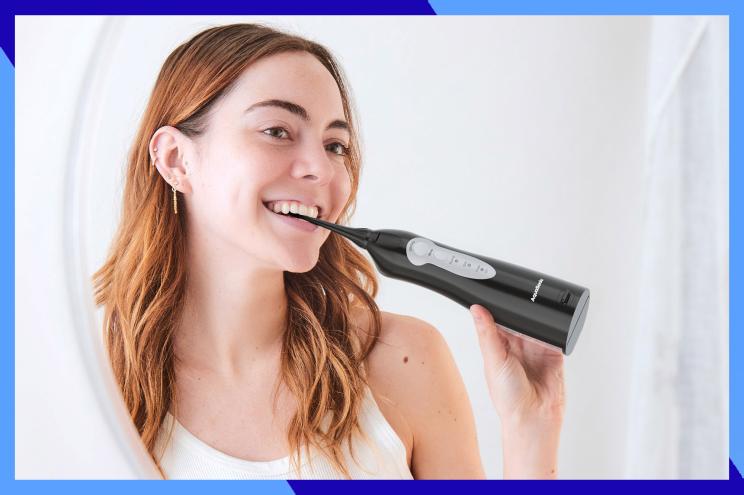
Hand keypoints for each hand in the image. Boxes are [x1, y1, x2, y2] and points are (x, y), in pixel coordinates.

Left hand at [469, 303, 564, 477]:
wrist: (534, 417)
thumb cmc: (508, 397)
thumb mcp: (494, 361)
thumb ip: (487, 334)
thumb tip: (476, 309)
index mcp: (498, 345)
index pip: (496, 318)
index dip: (495, 306)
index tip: (493, 291)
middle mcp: (517, 345)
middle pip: (518, 317)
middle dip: (519, 309)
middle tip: (518, 297)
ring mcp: (536, 347)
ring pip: (536, 323)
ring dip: (536, 317)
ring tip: (534, 313)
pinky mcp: (553, 352)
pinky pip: (555, 333)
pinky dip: (554, 328)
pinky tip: (549, 325)